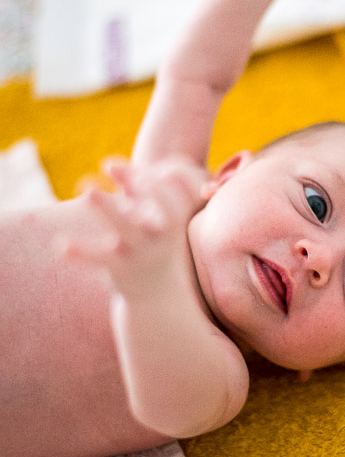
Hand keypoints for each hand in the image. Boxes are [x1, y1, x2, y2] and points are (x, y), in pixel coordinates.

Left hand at [61, 158, 209, 294]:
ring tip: (87, 190)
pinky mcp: (121, 269)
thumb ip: (132, 190)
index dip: (137, 176)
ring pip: (123, 227)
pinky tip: (61, 245)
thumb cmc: (153, 242)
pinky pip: (99, 259)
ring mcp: (140, 251)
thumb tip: (109, 163)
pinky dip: (81, 253)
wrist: (159, 293)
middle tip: (109, 164)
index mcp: (170, 218)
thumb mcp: (150, 216)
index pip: (159, 191)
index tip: (110, 165)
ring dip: (107, 208)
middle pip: (148, 201)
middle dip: (136, 185)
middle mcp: (158, 233)